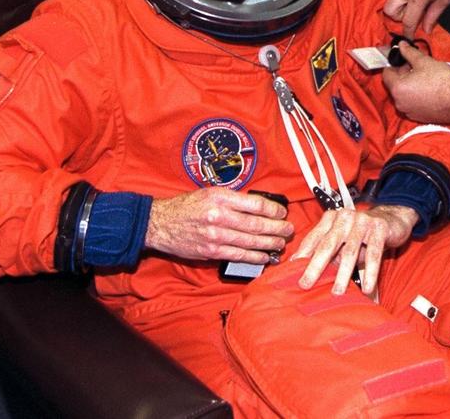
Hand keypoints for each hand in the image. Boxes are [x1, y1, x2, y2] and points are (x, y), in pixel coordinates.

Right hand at [144, 188, 293, 264]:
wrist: (160, 223)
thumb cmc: (187, 206)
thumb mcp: (210, 192)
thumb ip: (233, 199)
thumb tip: (259, 206)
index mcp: (220, 197)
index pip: (255, 204)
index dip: (274, 210)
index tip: (282, 212)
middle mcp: (219, 215)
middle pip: (256, 224)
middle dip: (277, 229)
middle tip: (289, 230)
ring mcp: (215, 235)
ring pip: (250, 242)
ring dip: (270, 244)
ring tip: (281, 243)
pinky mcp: (211, 251)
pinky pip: (238, 255)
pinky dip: (255, 257)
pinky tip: (265, 256)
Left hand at [291, 204, 417, 295]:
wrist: (392, 218)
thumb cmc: (362, 234)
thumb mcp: (344, 241)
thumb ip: (330, 253)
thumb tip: (310, 275)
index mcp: (331, 218)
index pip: (314, 237)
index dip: (302, 254)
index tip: (290, 270)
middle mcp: (344, 217)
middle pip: (327, 244)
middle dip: (315, 266)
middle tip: (306, 284)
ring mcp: (362, 222)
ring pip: (350, 251)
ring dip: (342, 274)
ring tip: (337, 292)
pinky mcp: (379, 229)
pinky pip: (373, 254)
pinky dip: (369, 273)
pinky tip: (366, 288)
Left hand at [381, 41, 449, 122]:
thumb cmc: (443, 81)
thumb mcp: (424, 61)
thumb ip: (409, 52)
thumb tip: (401, 46)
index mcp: (397, 88)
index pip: (386, 73)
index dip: (394, 64)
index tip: (403, 60)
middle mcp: (400, 103)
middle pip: (395, 85)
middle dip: (403, 75)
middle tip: (417, 67)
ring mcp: (409, 112)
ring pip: (404, 95)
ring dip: (410, 86)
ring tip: (425, 78)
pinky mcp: (419, 118)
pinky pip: (412, 104)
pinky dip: (417, 97)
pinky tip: (429, 90)